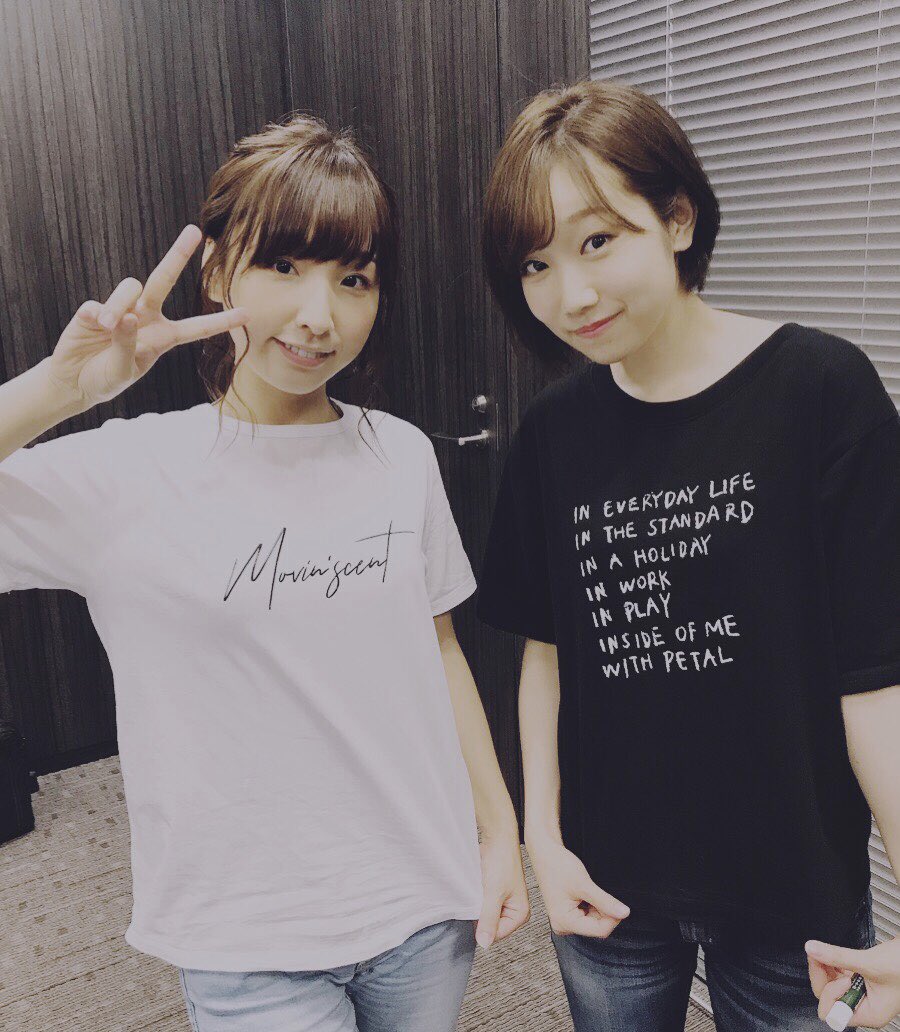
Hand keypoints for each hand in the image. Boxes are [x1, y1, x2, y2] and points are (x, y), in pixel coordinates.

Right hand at [46, 225, 247, 408]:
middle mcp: (146, 317)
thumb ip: (128, 344)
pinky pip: (101, 302)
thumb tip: (125, 316)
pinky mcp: (94, 308)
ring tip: (108, 327)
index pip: (196, 328)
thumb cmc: (106, 378)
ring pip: (131, 287)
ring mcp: (121, 309)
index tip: (248, 314)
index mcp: (164, 337)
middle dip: (178, 255)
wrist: (75, 380)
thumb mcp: (124, 370)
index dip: (221, 321)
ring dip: (120, 305)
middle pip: (164, 280)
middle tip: (194, 231)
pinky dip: (99, 314)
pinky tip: (94, 326)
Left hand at [473, 828, 529, 947]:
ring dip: (479, 905)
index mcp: (520, 914)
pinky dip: (477, 898)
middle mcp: (514, 910)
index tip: (478, 910)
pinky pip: (482, 904)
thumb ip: (489, 919)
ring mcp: (504, 902)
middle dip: (481, 914)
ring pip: (485, 915)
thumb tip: (484, 943)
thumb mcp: (493, 893)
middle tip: (481, 897)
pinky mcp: (494, 894)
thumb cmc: (502, 861)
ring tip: (481, 890)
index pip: (497, 934)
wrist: (497, 838)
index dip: (484, 925)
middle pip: (491, 926)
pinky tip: (479, 887)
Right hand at [526, 834, 629, 937]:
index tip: (617, 904)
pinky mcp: (568, 915)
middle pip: (597, 927)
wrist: (545, 854)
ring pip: (594, 921)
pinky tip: (584, 893)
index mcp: (564, 922)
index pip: (599, 930)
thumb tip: (624, 913)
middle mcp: (563, 925)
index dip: (612, 917)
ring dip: (598, 906)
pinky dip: (592, 904)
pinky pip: (588, 916)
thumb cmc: (558, 866)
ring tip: (586, 890)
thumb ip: (605, 901)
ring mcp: (565, 921)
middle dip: (603, 910)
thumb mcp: (584, 884)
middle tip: (596, 891)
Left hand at [807, 935, 899, 1027]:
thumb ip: (837, 956)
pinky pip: (838, 974)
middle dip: (823, 976)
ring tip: (826, 953)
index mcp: (869, 1013)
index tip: (840, 976)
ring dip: (826, 967)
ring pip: (832, 984)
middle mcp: (864, 1005)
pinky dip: (832, 963)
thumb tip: (812, 949)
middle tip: (821, 957)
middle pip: (829, 996)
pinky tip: (832, 954)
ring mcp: (861, 992)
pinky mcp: (860, 978)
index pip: (833, 1012)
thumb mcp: (869, 962)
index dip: (831, 993)